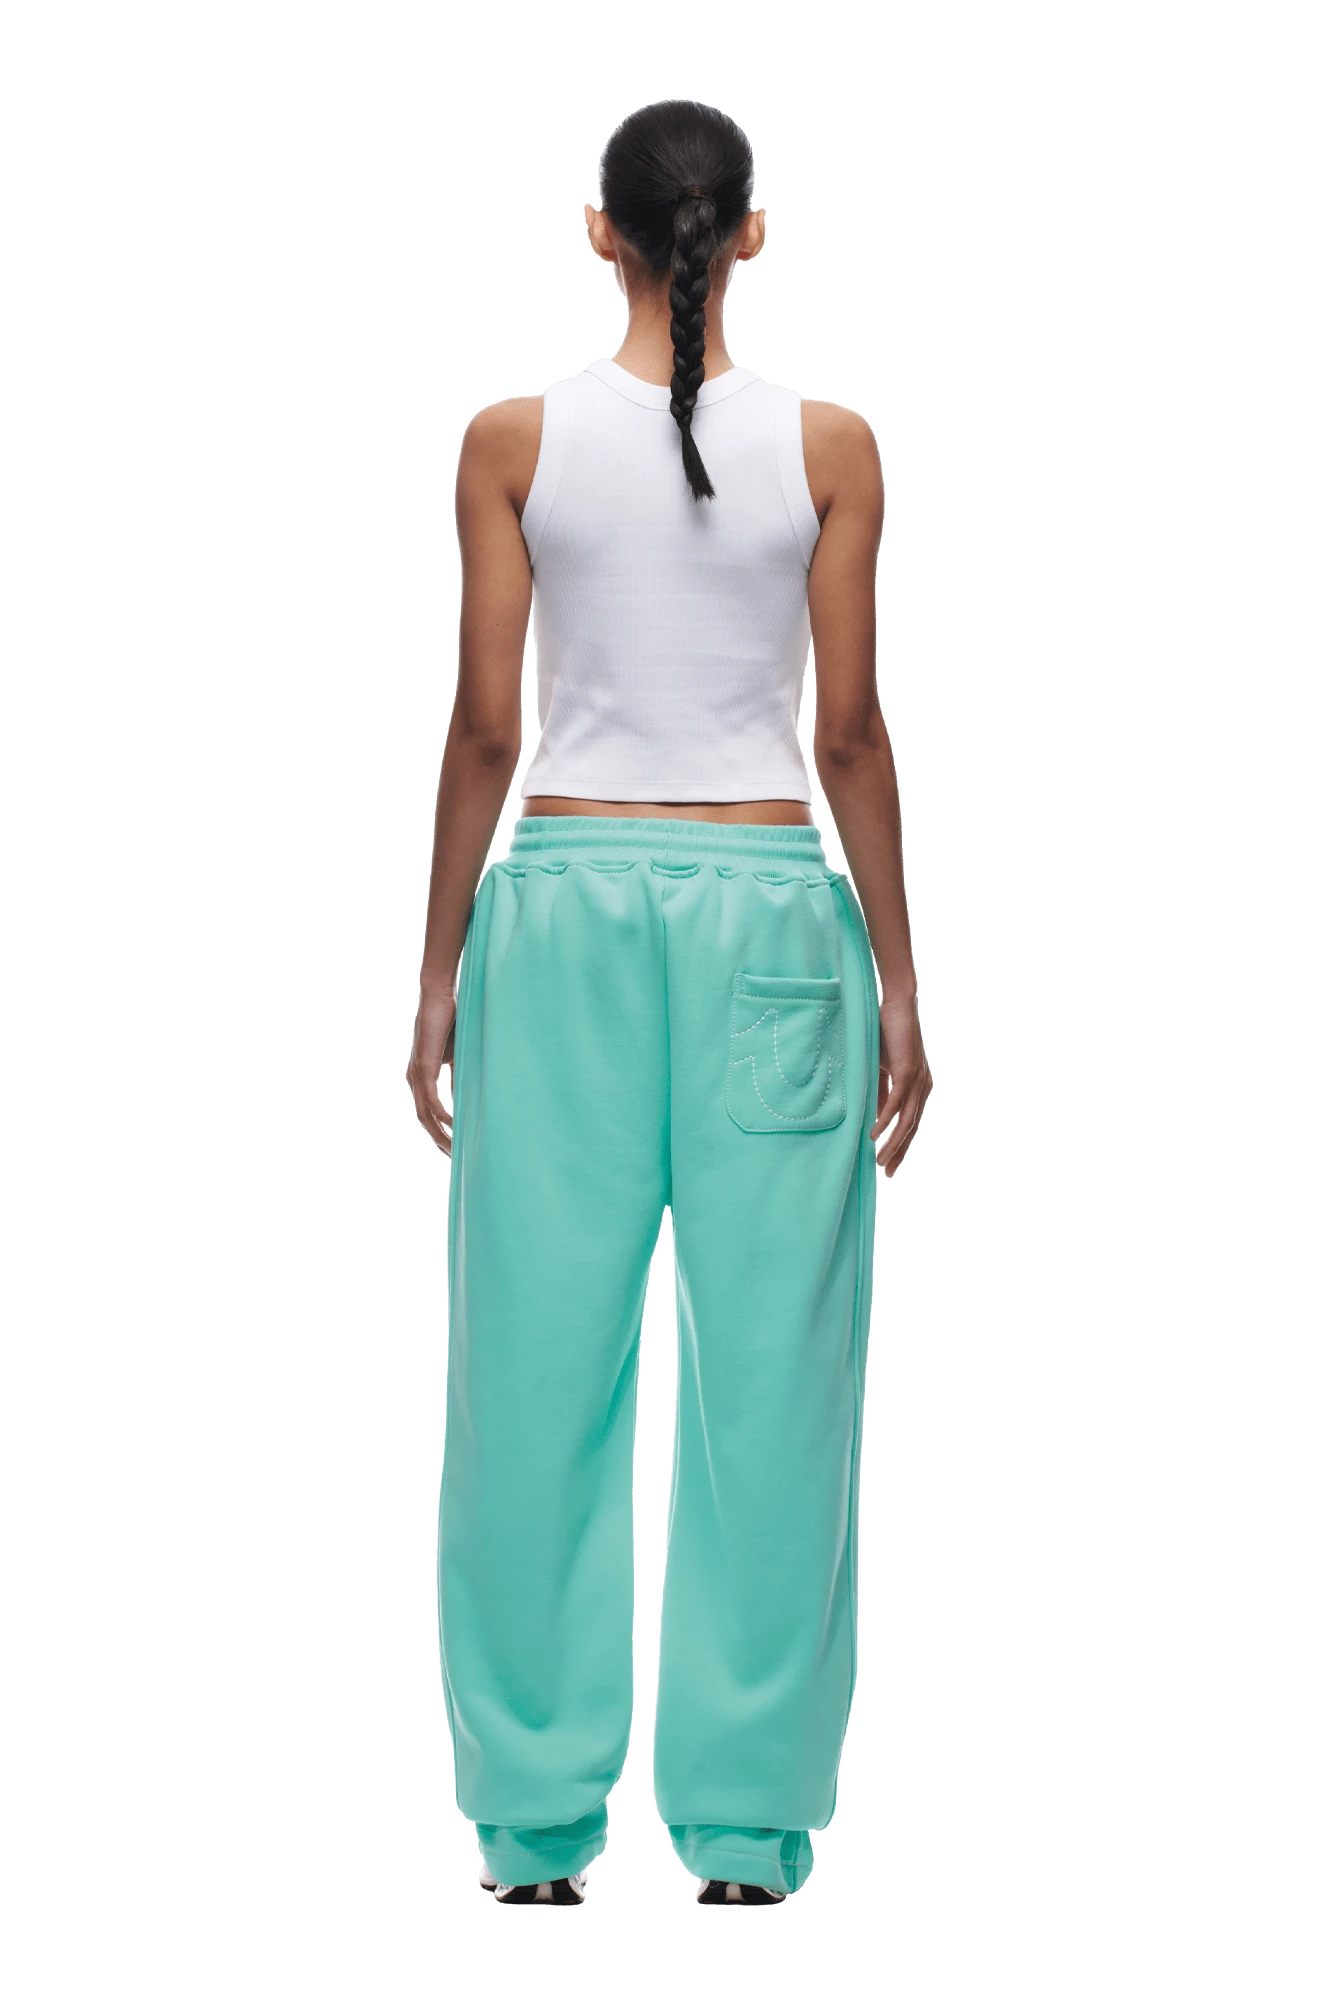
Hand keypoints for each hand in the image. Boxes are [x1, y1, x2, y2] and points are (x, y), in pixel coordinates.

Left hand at [407, 987, 456, 1156]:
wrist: (440, 999)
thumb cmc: (451, 1023)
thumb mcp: (457, 1056)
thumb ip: (460, 1077)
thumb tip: (468, 1097)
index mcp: (422, 1076)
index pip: (428, 1111)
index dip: (439, 1129)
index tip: (453, 1143)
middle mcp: (416, 1078)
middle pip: (424, 1119)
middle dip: (439, 1138)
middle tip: (454, 1155)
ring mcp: (418, 1074)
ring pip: (425, 1114)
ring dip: (440, 1132)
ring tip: (455, 1146)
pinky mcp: (424, 1068)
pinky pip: (432, 1099)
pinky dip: (443, 1114)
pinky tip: (455, 1124)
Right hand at [870, 993, 932, 1178]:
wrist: (895, 1006)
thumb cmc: (887, 1036)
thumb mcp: (882, 1071)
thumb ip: (882, 1094)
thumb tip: (878, 1118)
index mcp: (918, 1088)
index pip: (910, 1124)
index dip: (900, 1145)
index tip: (888, 1163)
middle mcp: (922, 1087)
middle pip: (911, 1128)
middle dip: (898, 1152)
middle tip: (885, 1172)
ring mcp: (917, 1080)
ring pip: (906, 1120)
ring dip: (892, 1142)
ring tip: (880, 1159)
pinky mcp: (907, 1072)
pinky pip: (896, 1102)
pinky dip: (885, 1120)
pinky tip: (875, 1134)